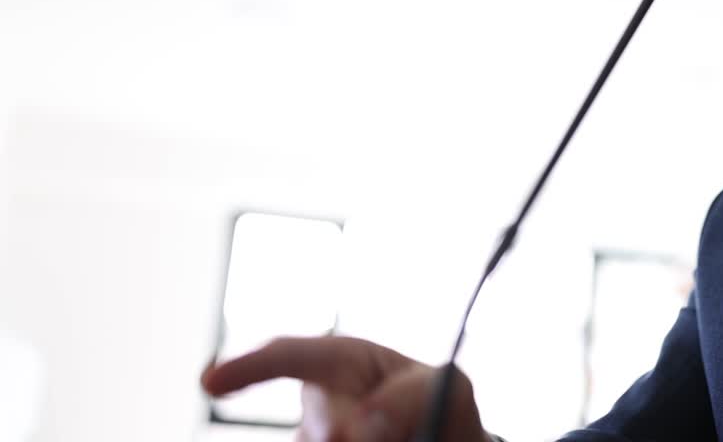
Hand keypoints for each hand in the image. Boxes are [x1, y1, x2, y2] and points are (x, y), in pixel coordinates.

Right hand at [200, 336, 489, 441]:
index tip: (210, 381)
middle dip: (335, 429)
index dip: (248, 364)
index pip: (289, 353)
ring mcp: (316, 437)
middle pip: (314, 423)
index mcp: (343, 364)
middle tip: (362, 435)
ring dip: (352, 441)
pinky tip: (383, 439)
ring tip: (395, 434)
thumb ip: (412, 396)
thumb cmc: (441, 408)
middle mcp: (320, 408)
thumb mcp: (446, 389)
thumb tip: (364, 422)